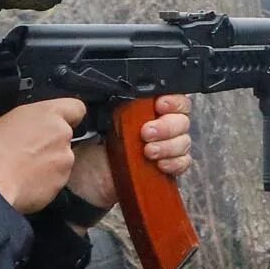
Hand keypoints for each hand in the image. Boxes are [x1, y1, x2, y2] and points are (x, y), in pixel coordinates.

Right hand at [0, 98, 85, 213]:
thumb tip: (14, 129)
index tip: (56, 120)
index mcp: (46, 114)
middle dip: (49, 143)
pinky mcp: (60, 185)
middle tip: (26, 151)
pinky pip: (54, 180)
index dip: (68, 115)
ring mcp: (64, 162)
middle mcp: (61, 135)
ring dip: (46, 164)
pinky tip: (23, 183)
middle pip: (64, 136)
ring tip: (21, 170)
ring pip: (60, 160)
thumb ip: (16, 122)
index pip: (75, 107)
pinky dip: (43, 182)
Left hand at [63, 95, 193, 210]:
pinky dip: (174, 163)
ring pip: (184, 141)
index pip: (174, 98)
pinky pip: (184, 163)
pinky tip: (159, 165)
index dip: (173, 101)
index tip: (159, 105)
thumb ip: (116, 102)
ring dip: (168, 146)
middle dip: (167, 126)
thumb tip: (125, 89)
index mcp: (145, 109)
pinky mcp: (165, 169)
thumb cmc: (89, 146)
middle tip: (146, 133)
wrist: (84, 179)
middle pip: (182, 119)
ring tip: (148, 152)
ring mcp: (164, 148)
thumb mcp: (99, 117)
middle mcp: (158, 126)